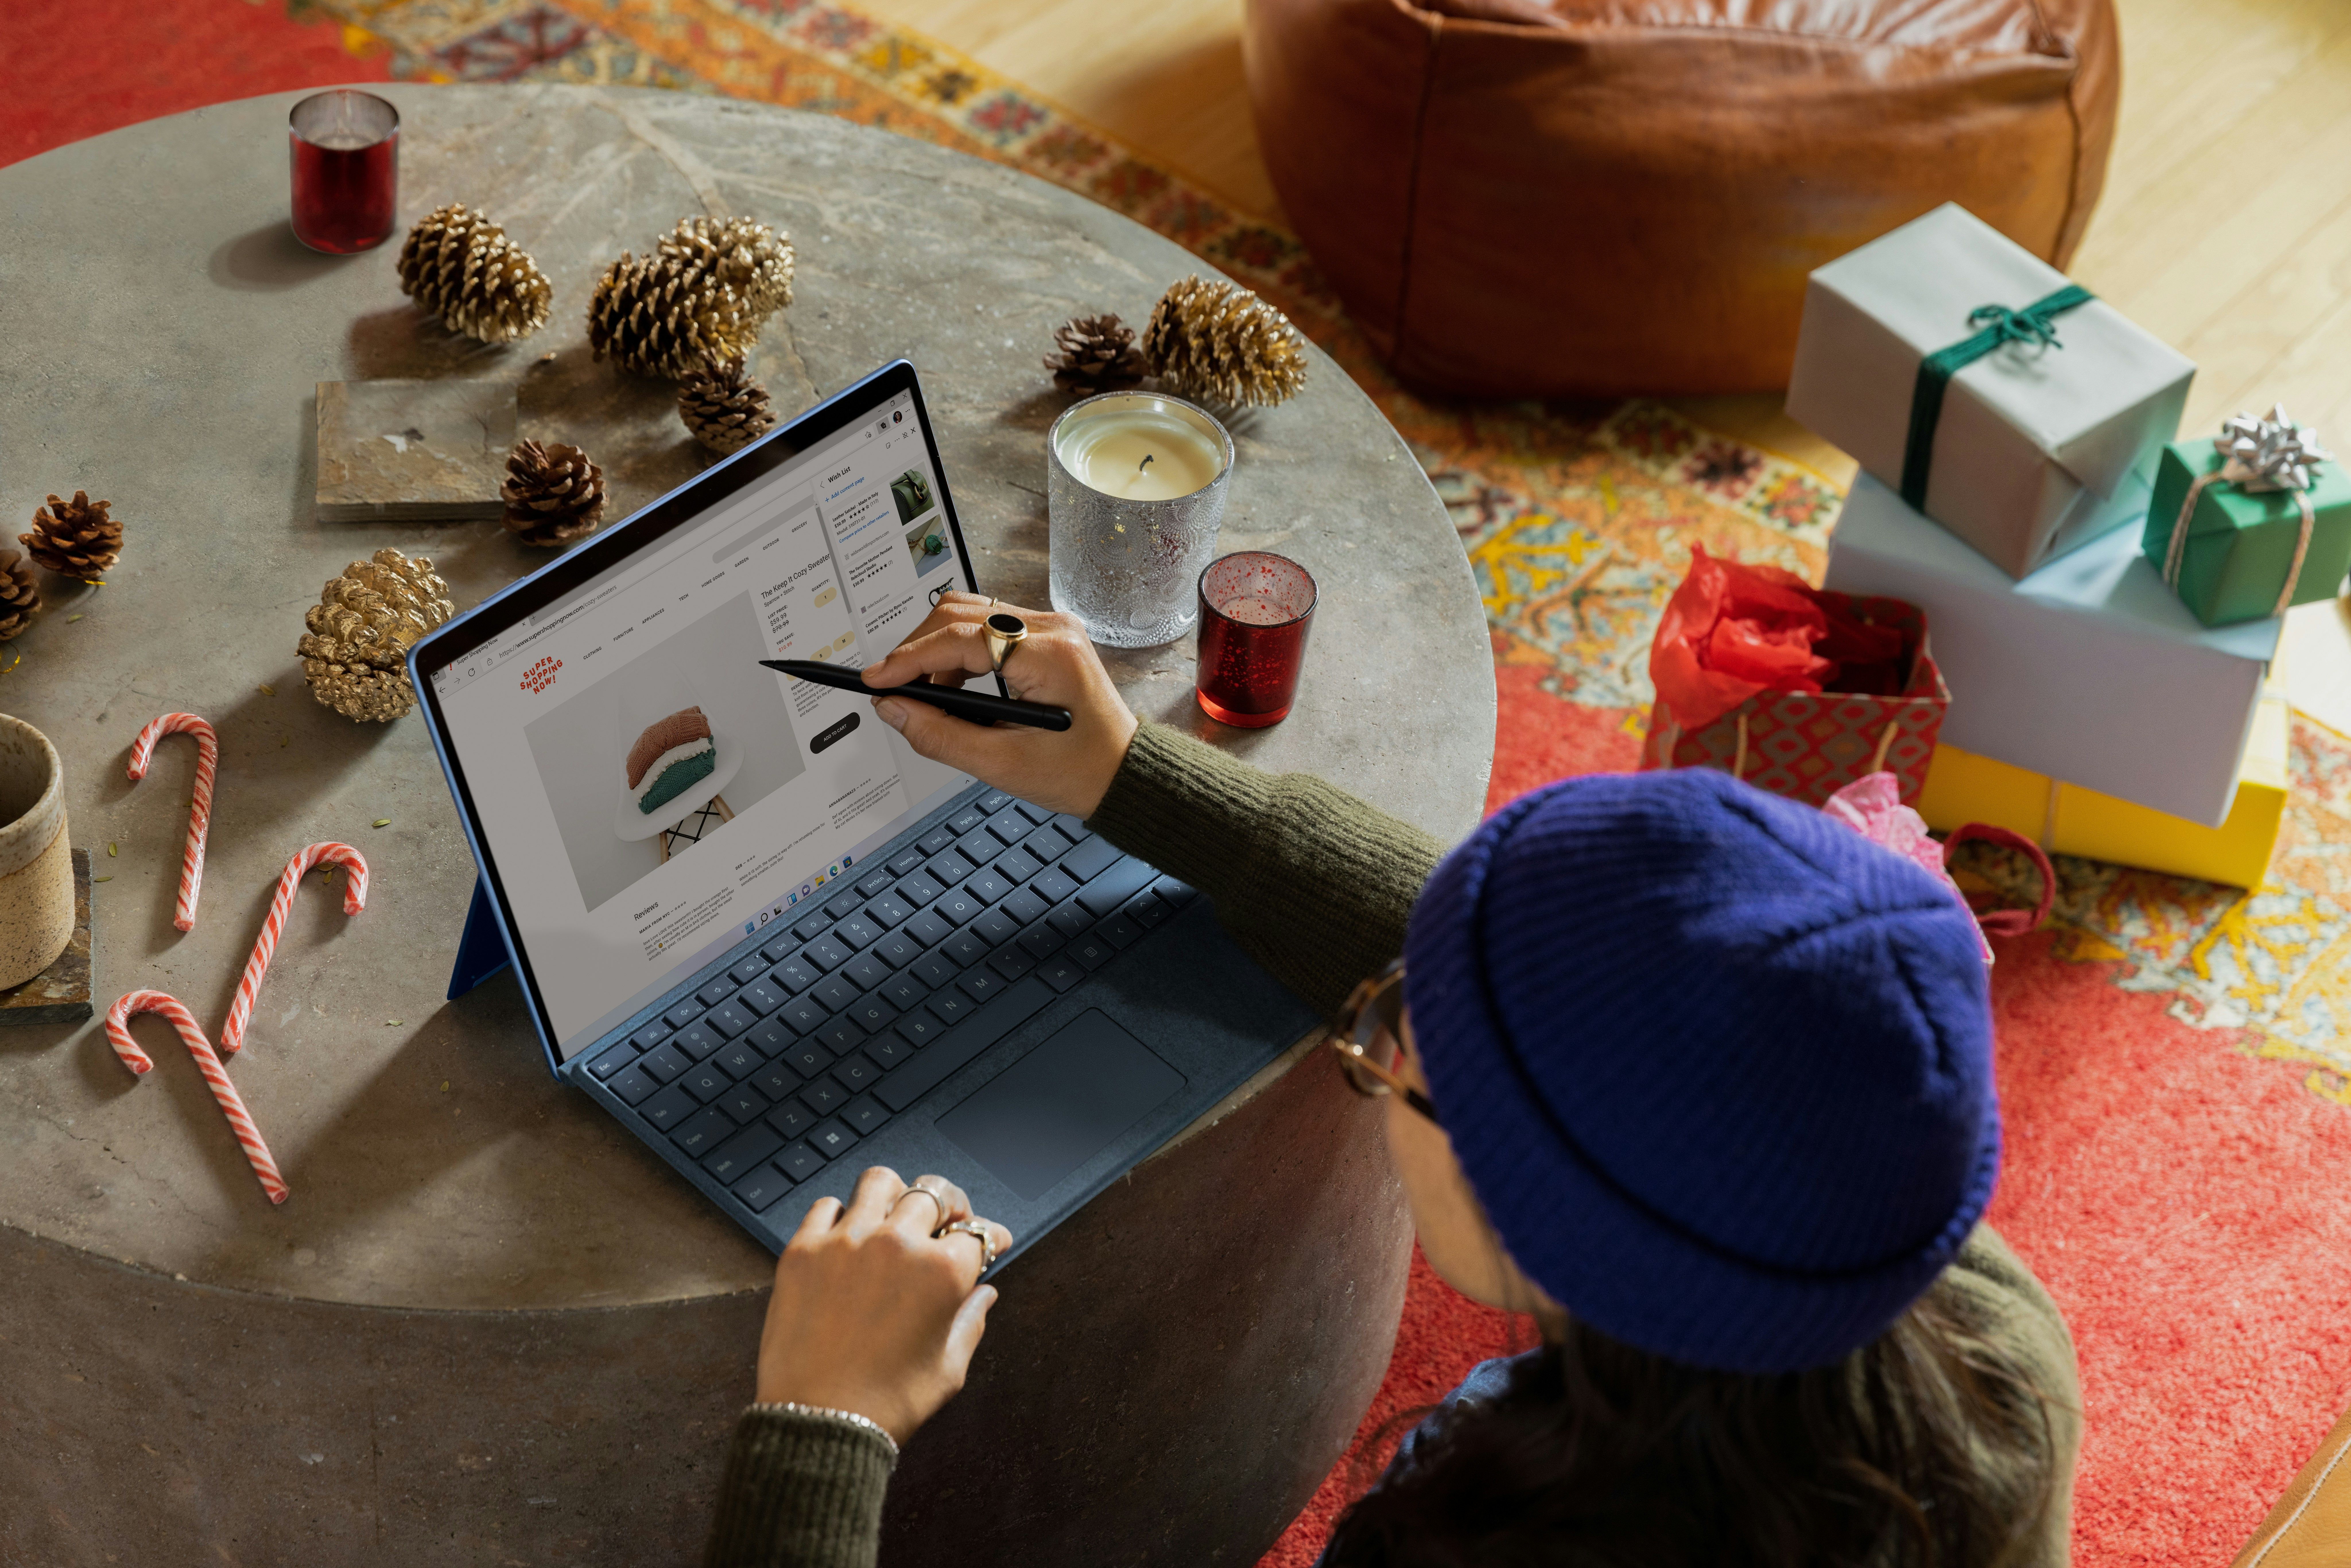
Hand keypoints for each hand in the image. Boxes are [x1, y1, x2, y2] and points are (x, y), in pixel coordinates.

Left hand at [756, 1166, 1013, 1444]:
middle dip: (949, 1205)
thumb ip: (971, 1322)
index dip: (989, 1236)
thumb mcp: (948, 1368)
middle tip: (946, 1221)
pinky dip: (840, 1215)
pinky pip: (825, 1207)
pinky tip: (846, 1236)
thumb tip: (985, 1294)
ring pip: (879, 1181)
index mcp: (943, 1273)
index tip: (990, 1240)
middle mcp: (898, 1245)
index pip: (978, 1233)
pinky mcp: (803, 1251)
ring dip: (895, 1194)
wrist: (820, 1423)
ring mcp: (847, 1242)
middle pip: (933, 1193)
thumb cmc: (889, 1403)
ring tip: (894, 1214)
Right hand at [862, 592, 1138, 817]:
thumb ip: (940, 735)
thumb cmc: (1079, 771)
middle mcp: (1052, 628)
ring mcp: (1051, 627)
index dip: (909, 660)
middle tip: (893, 691)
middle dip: (917, 651)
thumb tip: (892, 708)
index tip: (875, 680)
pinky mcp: (1046, 636)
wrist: (1122, 772)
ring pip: (969, 615)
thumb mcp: (1002, 764)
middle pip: (959, 614)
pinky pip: (987, 628)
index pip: (960, 639)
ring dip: (936, 651)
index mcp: (1050, 655)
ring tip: (926, 696)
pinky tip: (953, 689)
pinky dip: (959, 654)